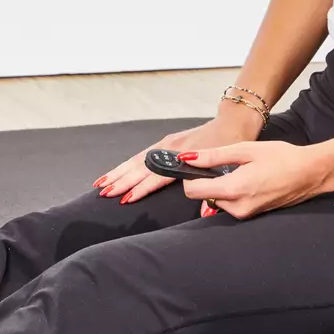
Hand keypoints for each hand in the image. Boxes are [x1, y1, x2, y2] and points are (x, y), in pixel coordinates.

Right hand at [94, 103, 261, 204]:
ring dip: (118, 173)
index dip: (141, 188)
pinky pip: (140, 156)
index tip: (126, 198)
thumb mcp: (228, 167)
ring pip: (136, 160)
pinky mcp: (166, 143)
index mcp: (183, 155)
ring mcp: (166, 144)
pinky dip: (125, 165)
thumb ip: (214, 189)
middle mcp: (170, 148)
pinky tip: (115, 173)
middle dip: (121, 181)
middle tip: (104, 193)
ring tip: (100, 185)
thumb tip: (206, 212)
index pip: (157, 175)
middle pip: (140, 167)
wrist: (233, 121)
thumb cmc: (231, 145)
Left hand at [179, 141, 331, 219]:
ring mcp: (245, 215)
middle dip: (208, 181)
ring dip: (221, 187)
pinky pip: (231, 205)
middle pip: (203, 197)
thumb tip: (188, 158)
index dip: (190, 177)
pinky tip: (249, 180)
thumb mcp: (246, 150)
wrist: (311, 173)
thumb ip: (214, 156)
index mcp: (234, 189)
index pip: (193, 191)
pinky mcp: (251, 216)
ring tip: (242, 172)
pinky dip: (232, 193)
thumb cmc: (282, 157)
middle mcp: (237, 208)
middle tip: (226, 165)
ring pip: (216, 201)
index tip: (198, 165)